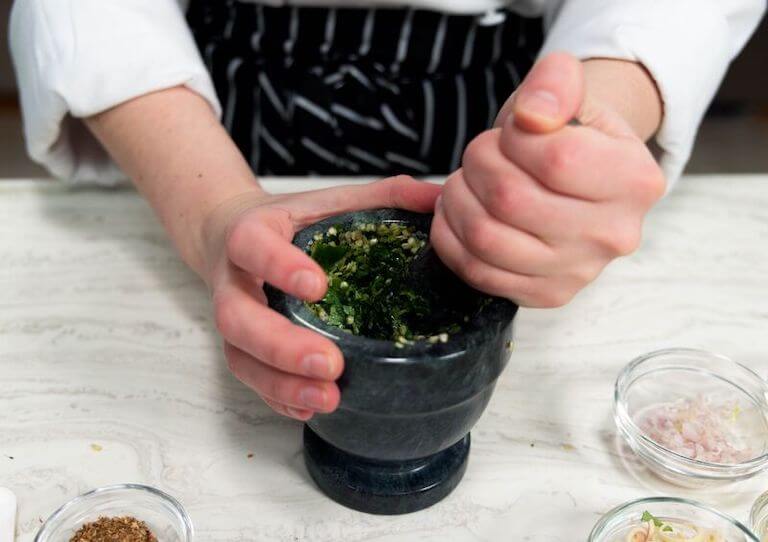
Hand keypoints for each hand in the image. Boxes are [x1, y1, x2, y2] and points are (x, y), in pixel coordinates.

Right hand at [203, 176, 440, 418]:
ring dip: (281, 382)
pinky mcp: (240, 347)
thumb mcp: (331, 199)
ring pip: (240, 357)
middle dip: (281, 346)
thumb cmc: (290, 221)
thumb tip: (440, 198)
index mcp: (252, 232)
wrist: (231, 235)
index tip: (318, 286)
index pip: (251, 245)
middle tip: (329, 363)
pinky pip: (249, 379)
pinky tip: (310, 408)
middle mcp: (235, 279)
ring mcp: (233, 317)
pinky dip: (278, 397)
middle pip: (238, 318)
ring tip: (328, 397)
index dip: (277, 265)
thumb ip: (384, 195)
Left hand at [430, 52, 665, 306]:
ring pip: (486, 238)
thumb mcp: (567, 90)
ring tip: (466, 181)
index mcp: (635, 179)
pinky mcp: (544, 295)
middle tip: (481, 153)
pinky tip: (456, 212)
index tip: (513, 131)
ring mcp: (578, 272)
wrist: (574, 178)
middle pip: (510, 199)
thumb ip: (555, 82)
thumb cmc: (565, 132)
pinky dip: (450, 236)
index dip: (513, 137)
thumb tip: (532, 115)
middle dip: (477, 164)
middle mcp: (613, 234)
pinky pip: (476, 271)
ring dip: (457, 200)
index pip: (555, 159)